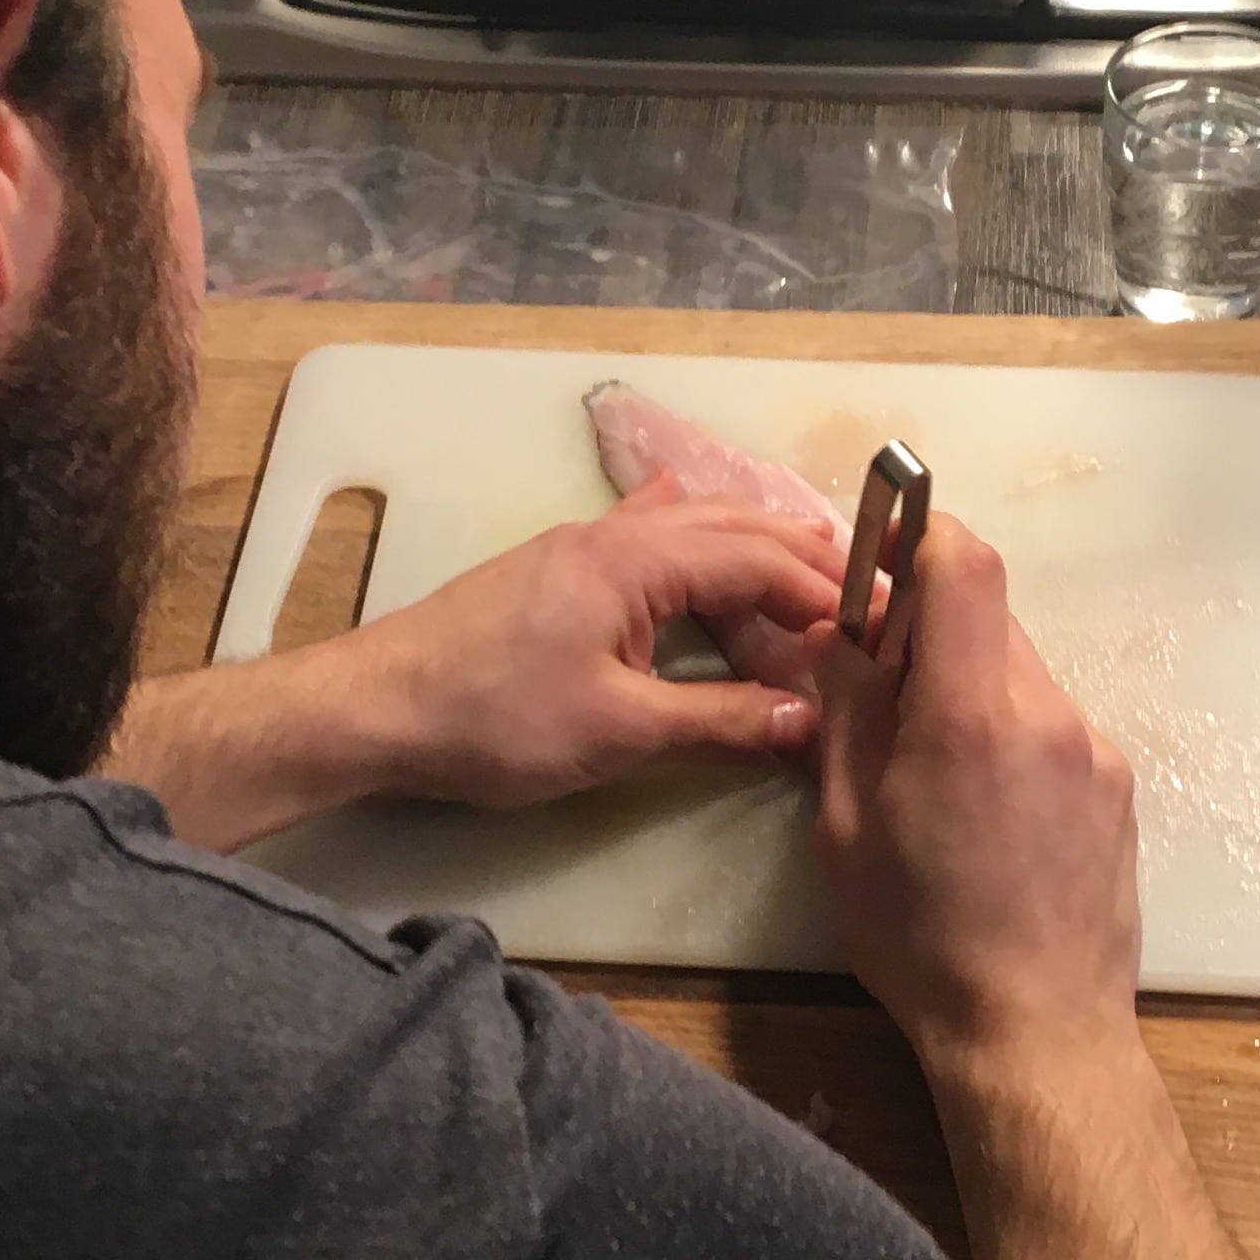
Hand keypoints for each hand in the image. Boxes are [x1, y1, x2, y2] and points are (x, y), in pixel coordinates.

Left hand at [348, 481, 841, 806]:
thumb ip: (720, 721)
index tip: (884, 620)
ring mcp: (580, 548)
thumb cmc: (493, 719)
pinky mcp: (557, 573)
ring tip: (812, 576)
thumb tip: (810, 721)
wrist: (375, 710)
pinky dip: (697, 540)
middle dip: (806, 558)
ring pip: (692, 527)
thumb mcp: (619, 731)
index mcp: (636, 559)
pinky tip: (700, 529)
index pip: (759, 557)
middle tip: (869, 594)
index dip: (828, 589)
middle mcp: (614, 535)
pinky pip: (650, 536)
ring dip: (756, 548)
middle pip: (733, 528)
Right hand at [810, 517, 1139, 1076]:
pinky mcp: (1117, 785)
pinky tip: (984, 809)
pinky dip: (1009, 734)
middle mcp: (1047, 714)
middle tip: (879, 687)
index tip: (882, 558)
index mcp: (970, 716)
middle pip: (988, 615)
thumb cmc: (922, 941)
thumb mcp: (845, 827)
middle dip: (929, 630)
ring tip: (931, 770)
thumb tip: (837, 635)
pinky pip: (1051, 723)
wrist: (1036, 1032)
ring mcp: (1093, 749)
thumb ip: (845, 713)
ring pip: (1019, 671)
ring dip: (969, 687)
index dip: (920, 536)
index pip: (964, 564)